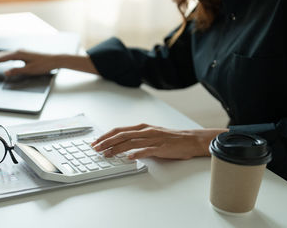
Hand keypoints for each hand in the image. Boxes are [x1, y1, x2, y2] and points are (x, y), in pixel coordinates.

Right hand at [0, 50, 56, 76]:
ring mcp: (20, 52)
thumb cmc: (44, 65)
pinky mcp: (22, 54)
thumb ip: (17, 71)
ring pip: (2, 55)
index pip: (0, 59)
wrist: (54, 60)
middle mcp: (17, 51)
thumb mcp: (30, 70)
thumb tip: (5, 73)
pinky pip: (7, 56)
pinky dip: (0, 59)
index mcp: (18, 54)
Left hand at [91, 123, 227, 159]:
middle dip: (107, 142)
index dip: (106, 136)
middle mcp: (145, 131)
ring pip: (131, 143)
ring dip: (117, 149)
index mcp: (142, 128)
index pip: (119, 130)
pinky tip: (129, 158)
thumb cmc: (170, 138)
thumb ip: (137, 138)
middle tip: (96, 148)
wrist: (190, 140)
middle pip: (122, 135)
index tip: (96, 142)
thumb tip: (121, 145)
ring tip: (107, 154)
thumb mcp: (150, 134)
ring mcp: (153, 139)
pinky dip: (137, 154)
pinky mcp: (161, 148)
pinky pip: (147, 151)